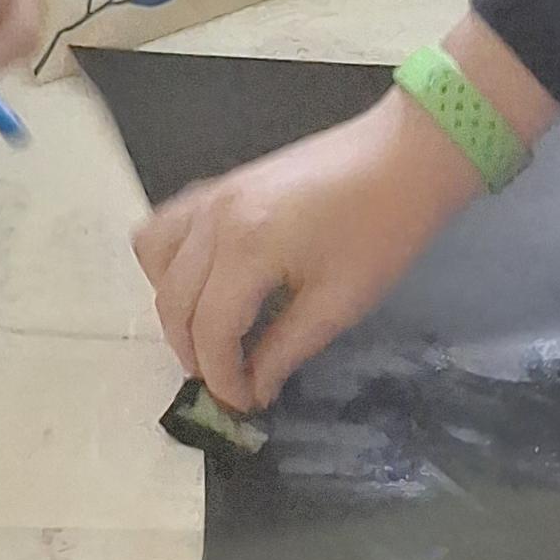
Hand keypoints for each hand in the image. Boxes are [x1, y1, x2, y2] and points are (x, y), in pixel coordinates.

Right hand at [134, 87, 472, 411]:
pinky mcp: (220, 184)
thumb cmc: (384, 228)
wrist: (406, 155)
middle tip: (229, 379)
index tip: (244, 403)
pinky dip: (172, 262)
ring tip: (211, 331)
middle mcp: (214, 219)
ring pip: (154, 259)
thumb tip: (255, 389)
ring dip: (174, 305)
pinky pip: (168, 226)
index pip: (211, 331)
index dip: (222, 377)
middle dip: (194, 352)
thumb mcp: (340, 302)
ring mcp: (211, 196)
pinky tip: (206, 283)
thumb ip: (286, 350)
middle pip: (174, 301)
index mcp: (247, 248)